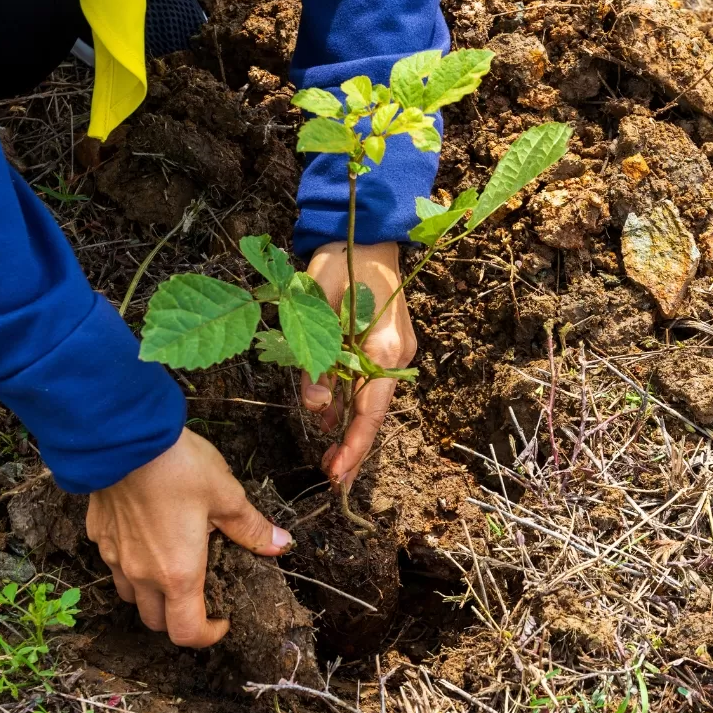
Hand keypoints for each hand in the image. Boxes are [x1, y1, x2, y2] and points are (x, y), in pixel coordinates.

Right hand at [86, 429, 291, 647]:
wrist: (123, 437)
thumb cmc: (178, 467)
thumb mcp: (226, 495)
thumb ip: (251, 527)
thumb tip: (281, 544)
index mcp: (178, 573)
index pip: (186, 632)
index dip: (207, 636)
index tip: (222, 620)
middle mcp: (142, 574)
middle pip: (155, 620)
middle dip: (179, 618)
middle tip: (201, 594)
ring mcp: (115, 555)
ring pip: (130, 595)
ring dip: (151, 594)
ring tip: (172, 566)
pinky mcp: (98, 534)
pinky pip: (114, 562)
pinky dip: (131, 563)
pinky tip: (146, 535)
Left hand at [302, 241, 417, 486]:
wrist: (367, 233)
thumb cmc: (340, 262)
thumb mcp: (316, 305)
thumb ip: (315, 357)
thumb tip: (317, 406)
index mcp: (384, 346)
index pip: (370, 409)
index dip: (354, 445)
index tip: (337, 474)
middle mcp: (397, 355)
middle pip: (375, 413)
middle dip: (354, 448)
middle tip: (333, 479)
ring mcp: (395, 351)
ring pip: (371, 400)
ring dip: (349, 427)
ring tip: (328, 453)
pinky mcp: (386, 347)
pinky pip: (368, 383)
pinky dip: (351, 403)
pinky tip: (332, 418)